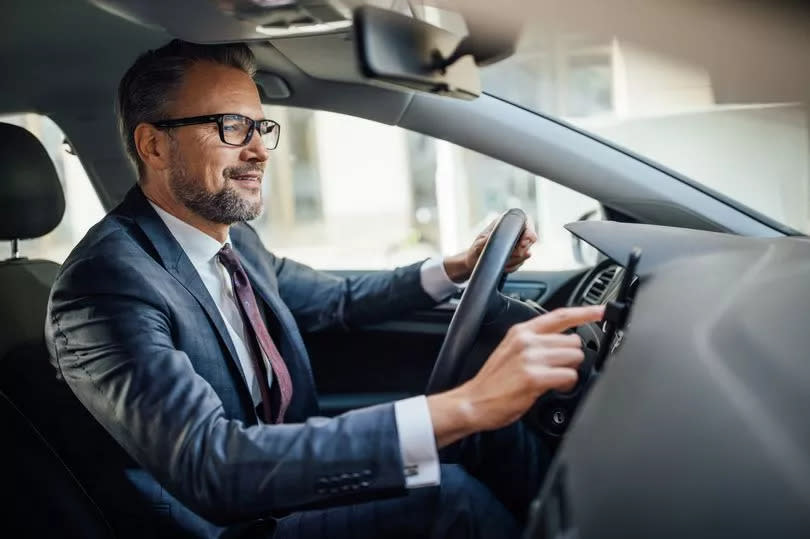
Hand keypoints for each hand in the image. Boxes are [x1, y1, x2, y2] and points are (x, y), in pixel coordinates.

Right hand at [427, 305, 603, 446]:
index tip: (602, 311)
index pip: (560, 316)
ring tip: (553, 380)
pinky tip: (554, 388)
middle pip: (573, 340)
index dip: (585, 312)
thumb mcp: (511, 351)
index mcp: (521, 331)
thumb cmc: (493, 381)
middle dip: (571, 357)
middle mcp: (527, 341)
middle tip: (557, 370)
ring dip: (570, 371)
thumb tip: (562, 343)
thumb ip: (535, 342)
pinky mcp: (534, 378)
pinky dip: (567, 384)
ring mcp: (531, 358)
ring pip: (574, 357)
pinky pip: (569, 376)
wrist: (474, 402)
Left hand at [443, 217, 537, 282]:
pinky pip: (521, 263)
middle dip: (520, 250)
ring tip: (500, 261)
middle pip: (530, 239)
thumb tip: (494, 239)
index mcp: (505, 223)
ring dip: (514, 261)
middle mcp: (514, 232)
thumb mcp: (478, 245)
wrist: (475, 263)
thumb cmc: (475, 251)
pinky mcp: (519, 256)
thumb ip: (486, 241)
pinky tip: (502, 266)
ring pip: (526, 253)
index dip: (529, 232)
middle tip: (510, 256)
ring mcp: (518, 244)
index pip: (526, 222)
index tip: (523, 243)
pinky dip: (512, 267)